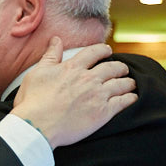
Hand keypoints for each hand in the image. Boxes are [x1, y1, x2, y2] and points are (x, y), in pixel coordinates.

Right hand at [11, 36, 136, 147]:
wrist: (37, 125)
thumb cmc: (32, 101)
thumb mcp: (37, 73)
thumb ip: (50, 56)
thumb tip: (56, 40)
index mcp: (72, 68)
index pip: (94, 52)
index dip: (103, 50)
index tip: (107, 50)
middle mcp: (88, 78)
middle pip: (112, 67)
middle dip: (120, 67)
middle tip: (123, 69)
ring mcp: (97, 95)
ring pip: (121, 83)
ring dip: (128, 82)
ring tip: (130, 83)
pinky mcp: (103, 112)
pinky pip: (124, 102)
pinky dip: (130, 98)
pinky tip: (132, 98)